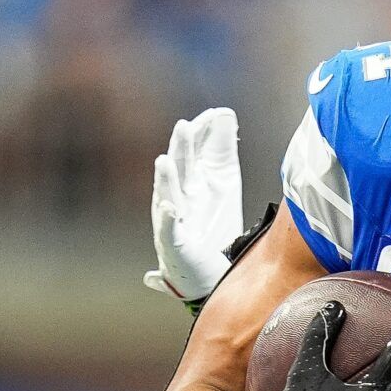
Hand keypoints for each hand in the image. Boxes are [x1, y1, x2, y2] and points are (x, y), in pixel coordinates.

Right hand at [145, 108, 243, 303]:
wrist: (207, 275)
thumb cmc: (212, 228)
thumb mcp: (223, 184)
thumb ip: (222, 151)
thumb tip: (225, 115)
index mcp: (192, 183)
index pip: (193, 155)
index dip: (199, 137)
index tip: (213, 116)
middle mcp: (179, 198)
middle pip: (180, 169)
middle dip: (181, 149)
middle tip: (184, 126)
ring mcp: (174, 221)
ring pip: (167, 195)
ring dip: (166, 179)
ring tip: (165, 162)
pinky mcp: (175, 244)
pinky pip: (169, 230)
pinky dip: (169, 218)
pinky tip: (172, 207)